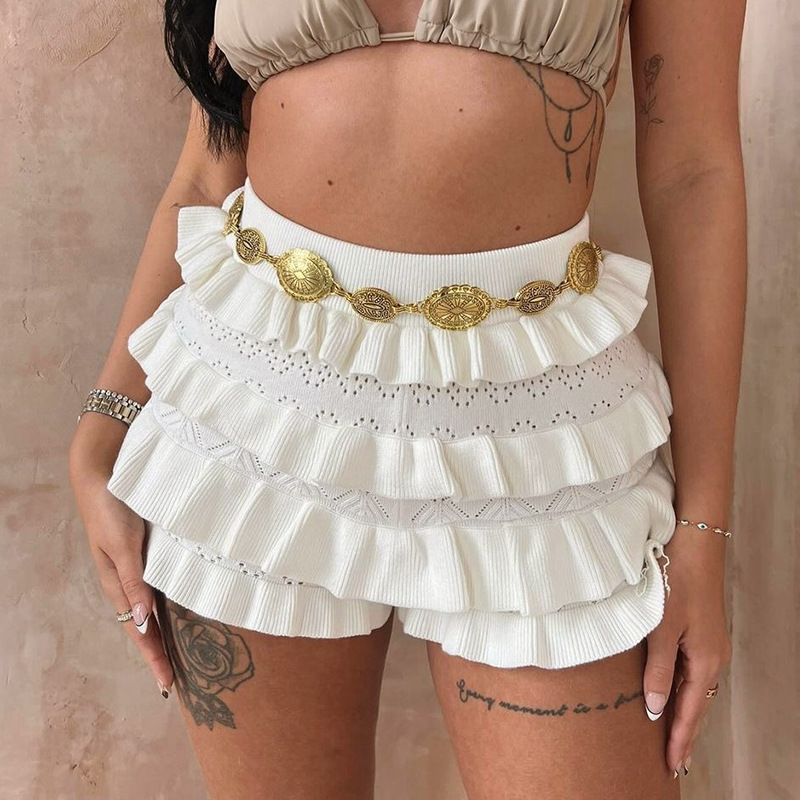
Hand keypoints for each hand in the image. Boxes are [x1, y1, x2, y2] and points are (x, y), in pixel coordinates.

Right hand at [70, 439, 173, 696]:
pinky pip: (160, 584)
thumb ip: (134, 581)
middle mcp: (129, 579)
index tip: (168, 685)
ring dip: (165, 631)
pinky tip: (183, 607)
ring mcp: (138, 566)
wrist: (102, 473)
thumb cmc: (111, 509)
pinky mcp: (147, 551)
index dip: (154, 657)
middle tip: (176, 680)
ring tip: (180, 654)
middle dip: (159, 652)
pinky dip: (169, 603)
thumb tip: (144, 621)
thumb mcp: (122, 546)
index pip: (140, 630)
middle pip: (147, 625)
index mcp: (118, 584)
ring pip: (154, 607)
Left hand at [642, 525, 730, 774]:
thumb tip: (654, 708)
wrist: (694, 545)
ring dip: (682, 712)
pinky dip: (681, 689)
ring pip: (694, 687)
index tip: (672, 765)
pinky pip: (691, 670)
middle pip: (697, 704)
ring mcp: (709, 645)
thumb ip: (657, 670)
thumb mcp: (661, 629)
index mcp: (705, 661)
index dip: (680, 739)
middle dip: (684, 732)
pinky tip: (669, 694)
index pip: (691, 712)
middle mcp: (712, 658)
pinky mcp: (701, 632)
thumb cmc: (675, 583)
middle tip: (673, 761)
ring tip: (670, 737)